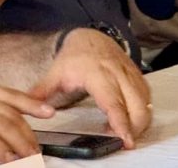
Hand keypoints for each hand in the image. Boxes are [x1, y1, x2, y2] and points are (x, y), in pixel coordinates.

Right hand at [0, 78, 53, 162]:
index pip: (9, 94)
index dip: (31, 103)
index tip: (48, 111)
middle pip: (10, 113)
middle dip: (28, 132)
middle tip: (37, 147)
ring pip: (2, 126)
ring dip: (19, 143)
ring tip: (28, 156)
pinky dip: (0, 149)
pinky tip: (7, 158)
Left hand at [29, 28, 151, 148]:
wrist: (89, 36)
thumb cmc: (74, 57)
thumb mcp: (55, 73)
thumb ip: (42, 93)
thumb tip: (29, 109)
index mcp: (97, 73)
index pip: (113, 102)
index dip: (120, 122)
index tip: (125, 139)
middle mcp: (117, 73)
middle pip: (136, 105)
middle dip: (135, 127)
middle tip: (124, 141)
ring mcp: (130, 73)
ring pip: (145, 101)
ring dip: (140, 121)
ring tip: (126, 133)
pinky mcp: (137, 74)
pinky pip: (147, 95)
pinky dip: (144, 110)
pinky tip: (133, 120)